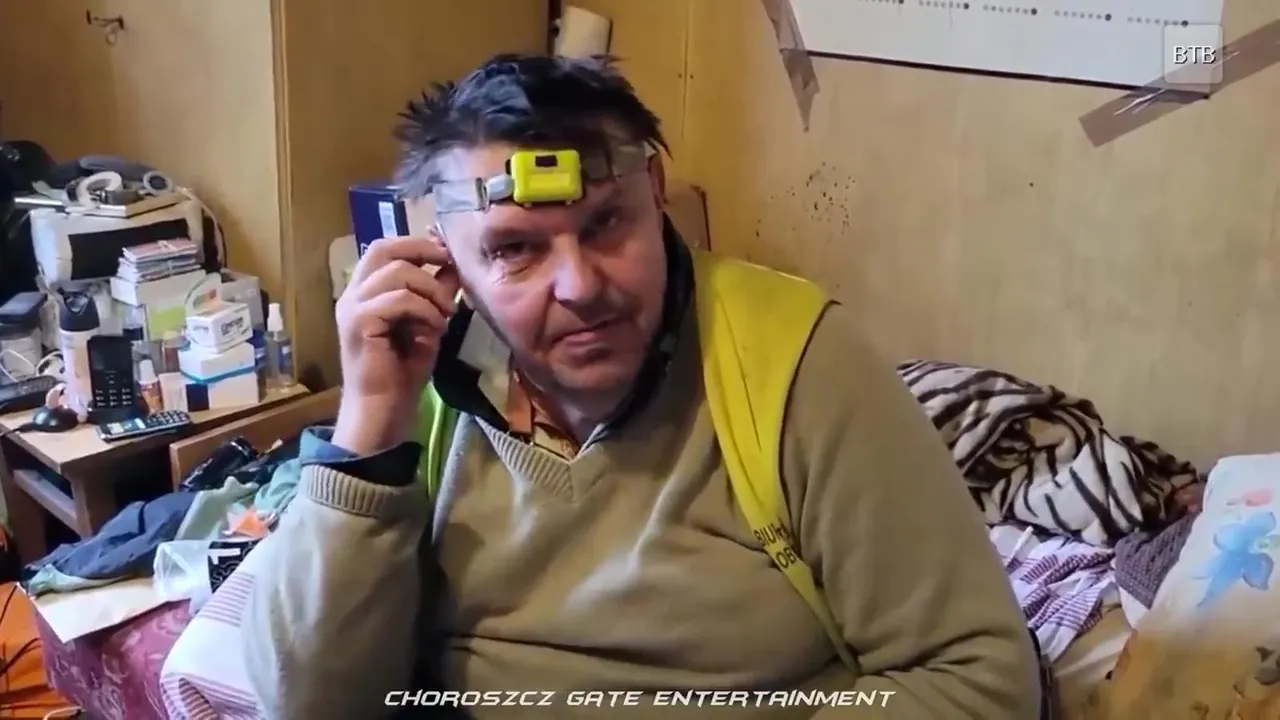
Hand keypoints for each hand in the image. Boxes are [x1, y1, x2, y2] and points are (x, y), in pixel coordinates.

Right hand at [333, 235, 459, 454]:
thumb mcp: (426, 322)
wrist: (383, 410)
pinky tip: (436, 328)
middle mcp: (352, 294)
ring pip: (396, 273)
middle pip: (384, 249)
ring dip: (431, 289)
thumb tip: (452, 264)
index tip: (448, 253)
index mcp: (365, 291)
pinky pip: (398, 300)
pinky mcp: (358, 324)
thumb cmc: (402, 372)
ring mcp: (352, 308)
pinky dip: (425, 310)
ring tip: (446, 313)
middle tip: (450, 266)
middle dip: (423, 252)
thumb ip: (434, 293)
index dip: (417, 243)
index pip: (385, 248)